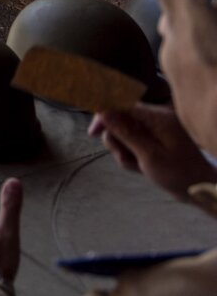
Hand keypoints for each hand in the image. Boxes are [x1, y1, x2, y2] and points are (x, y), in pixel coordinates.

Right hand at [90, 104, 216, 202]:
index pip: (122, 105)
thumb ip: (125, 132)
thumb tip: (104, 111)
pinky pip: (132, 142)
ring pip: (124, 134)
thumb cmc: (180, 175)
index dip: (104, 116)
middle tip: (125, 160)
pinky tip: (141, 167)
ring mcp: (155, 129)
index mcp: (158, 118)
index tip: (92, 133)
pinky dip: (132, 155)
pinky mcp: (154, 139)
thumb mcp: (149, 156)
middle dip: (117, 142)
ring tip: (137, 167)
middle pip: (120, 121)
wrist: (202, 190)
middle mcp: (156, 119)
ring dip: (124, 152)